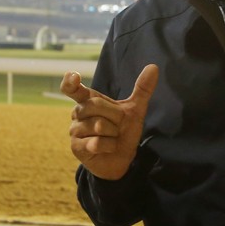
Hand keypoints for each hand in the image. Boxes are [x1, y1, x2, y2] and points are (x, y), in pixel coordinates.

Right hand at [61, 64, 157, 180]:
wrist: (122, 159)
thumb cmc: (124, 132)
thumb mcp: (135, 110)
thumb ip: (142, 89)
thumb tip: (154, 66)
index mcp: (88, 101)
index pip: (72, 88)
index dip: (70, 82)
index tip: (73, 76)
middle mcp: (77, 114)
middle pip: (96, 105)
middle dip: (115, 118)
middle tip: (117, 127)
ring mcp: (74, 131)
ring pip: (98, 126)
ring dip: (114, 134)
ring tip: (112, 138)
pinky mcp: (76, 147)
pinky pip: (97, 142)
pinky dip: (110, 146)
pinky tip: (109, 148)